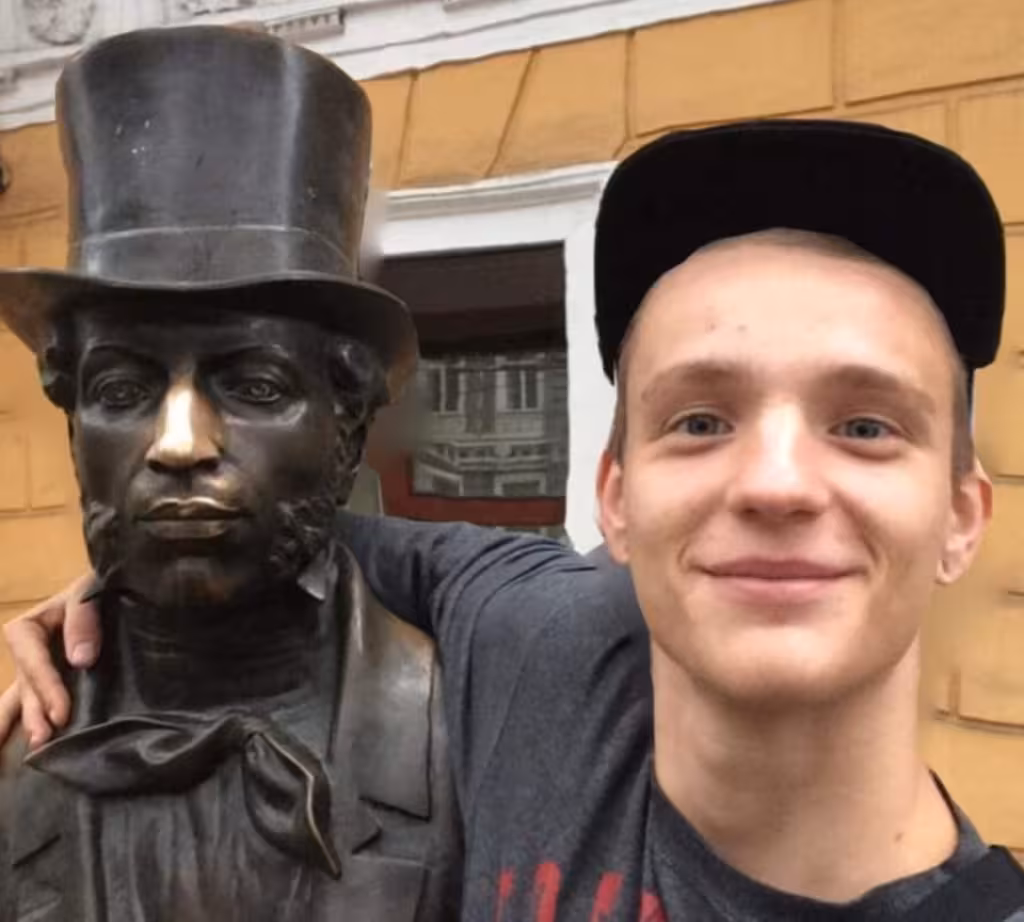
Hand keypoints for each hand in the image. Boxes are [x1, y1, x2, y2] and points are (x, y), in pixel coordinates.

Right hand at [0, 574, 100, 748]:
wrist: (118, 591)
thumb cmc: (99, 589)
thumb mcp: (89, 592)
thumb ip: (83, 620)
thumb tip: (80, 660)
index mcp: (28, 630)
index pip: (32, 662)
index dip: (45, 689)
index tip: (61, 715)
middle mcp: (29, 654)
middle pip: (25, 688)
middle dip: (32, 716)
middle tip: (42, 742)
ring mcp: (40, 671)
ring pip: (23, 702)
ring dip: (25, 725)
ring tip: (31, 751)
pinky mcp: (56, 682)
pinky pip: (36, 704)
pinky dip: (25, 724)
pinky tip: (14, 754)